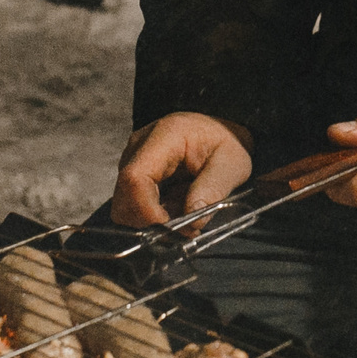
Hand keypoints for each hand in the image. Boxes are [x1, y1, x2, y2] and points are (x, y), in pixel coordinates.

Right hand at [112, 113, 253, 226]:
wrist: (216, 129)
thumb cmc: (225, 141)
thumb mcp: (232, 163)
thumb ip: (214, 189)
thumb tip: (193, 220)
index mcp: (164, 137)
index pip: (135, 177)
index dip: (147, 210)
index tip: (171, 228)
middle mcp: (139, 146)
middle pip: (124, 196)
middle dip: (151, 222)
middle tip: (185, 228)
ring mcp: (131, 159)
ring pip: (125, 205)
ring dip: (152, 221)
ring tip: (183, 215)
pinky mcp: (133, 172)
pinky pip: (132, 204)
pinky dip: (152, 215)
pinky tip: (175, 208)